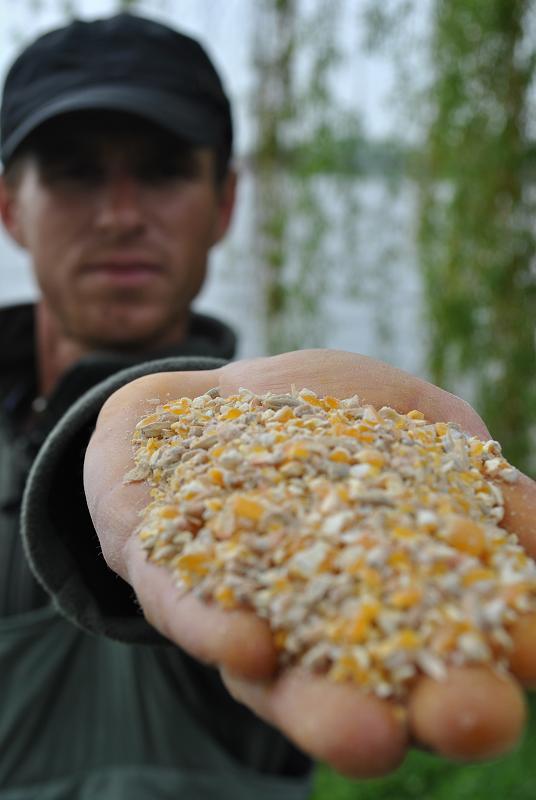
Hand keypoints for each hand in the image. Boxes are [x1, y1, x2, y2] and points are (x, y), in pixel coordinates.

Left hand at [84, 349, 535, 776]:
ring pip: (283, 680)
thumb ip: (471, 472)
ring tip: (367, 735)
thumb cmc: (326, 410)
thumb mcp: (413, 421)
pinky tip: (248, 647)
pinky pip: (188, 613)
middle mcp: (318, 620)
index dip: (499, 648)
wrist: (218, 387)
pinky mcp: (165, 581)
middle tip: (475, 718)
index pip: (452, 631)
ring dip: (324, 711)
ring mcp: (244, 609)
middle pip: (380, 683)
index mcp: (387, 588)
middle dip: (430, 708)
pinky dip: (216, 632)